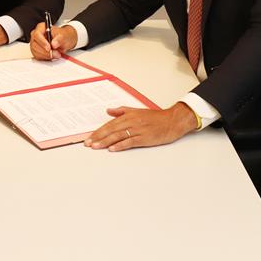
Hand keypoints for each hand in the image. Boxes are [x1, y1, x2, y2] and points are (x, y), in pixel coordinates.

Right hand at [29, 22, 77, 59]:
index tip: (49, 47)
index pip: (37, 34)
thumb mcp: (64, 36)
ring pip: (36, 51)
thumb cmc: (62, 36)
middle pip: (35, 44)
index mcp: (41, 27)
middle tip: (56, 53)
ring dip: (46, 55)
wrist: (64, 41)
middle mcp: (36, 35)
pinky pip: (37, 56)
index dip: (42, 42)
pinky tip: (52, 55)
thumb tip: (54, 43)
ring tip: (56, 54)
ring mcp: (35, 43)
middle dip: (45, 51)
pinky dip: (45, 57)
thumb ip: (59, 39)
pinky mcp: (36, 51)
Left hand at [82, 102, 198, 150]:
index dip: (98, 131)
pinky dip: (120, 145)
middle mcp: (132, 122)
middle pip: (111, 130)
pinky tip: (112, 149)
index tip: (89, 137)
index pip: (110, 124)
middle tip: (88, 143)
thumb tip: (108, 111)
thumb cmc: (156, 117)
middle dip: (98, 137)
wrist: (172, 121)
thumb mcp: (137, 111)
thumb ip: (122, 111)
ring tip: (96, 147)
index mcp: (129, 115)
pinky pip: (130, 142)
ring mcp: (138, 130)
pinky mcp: (145, 138)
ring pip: (118, 136)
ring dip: (106, 142)